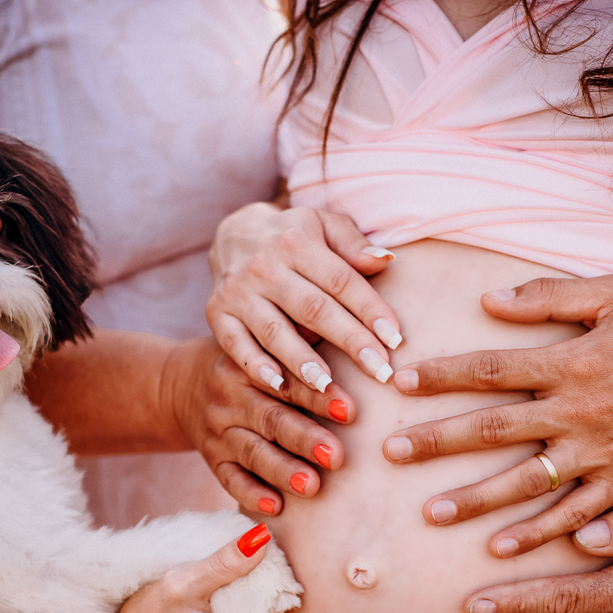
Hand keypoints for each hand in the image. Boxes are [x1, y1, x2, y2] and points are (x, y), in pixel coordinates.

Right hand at [164, 336, 354, 514]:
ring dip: (282, 470)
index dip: (318, 396)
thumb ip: (304, 341)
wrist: (181, 385)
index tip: (351, 410)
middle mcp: (229, 397)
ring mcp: (218, 430)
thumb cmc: (250, 362)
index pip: (287, 381)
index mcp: (246, 364)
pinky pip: (229, 480)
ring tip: (311, 486)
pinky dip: (251, 495)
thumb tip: (360, 333)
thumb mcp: (267, 344)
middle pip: (270, 419)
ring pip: (252, 452)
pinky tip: (276, 507)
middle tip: (337, 455)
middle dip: (304, 439)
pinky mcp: (211, 459)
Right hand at [208, 202, 402, 393]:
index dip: (370, 310)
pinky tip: (279, 386)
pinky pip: (236, 344)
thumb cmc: (293, 236)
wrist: (232, 233)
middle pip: (313, 309)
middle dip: (349, 341)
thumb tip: (385, 261)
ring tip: (330, 387)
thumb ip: (353, 245)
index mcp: (297, 243)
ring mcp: (238, 291)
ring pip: (275, 331)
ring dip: (303, 362)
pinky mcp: (216, 313)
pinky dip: (256, 366)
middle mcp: (265, 266)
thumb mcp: (323, 226)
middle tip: (380, 372)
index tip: (396, 339)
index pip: (340, 280)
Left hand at [385, 275, 612, 553]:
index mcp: (573, 362)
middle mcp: (580, 411)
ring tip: (430, 513)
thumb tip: (488, 299)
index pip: (493, 369)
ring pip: (525, 481)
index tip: (399, 381)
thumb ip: (548, 296)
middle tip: (390, 453)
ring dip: (475, 499)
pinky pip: (573, 515)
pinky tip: (499, 548)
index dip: (443, 375)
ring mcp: (601, 454)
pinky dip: (538, 534)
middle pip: (494, 429)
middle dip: (438, 441)